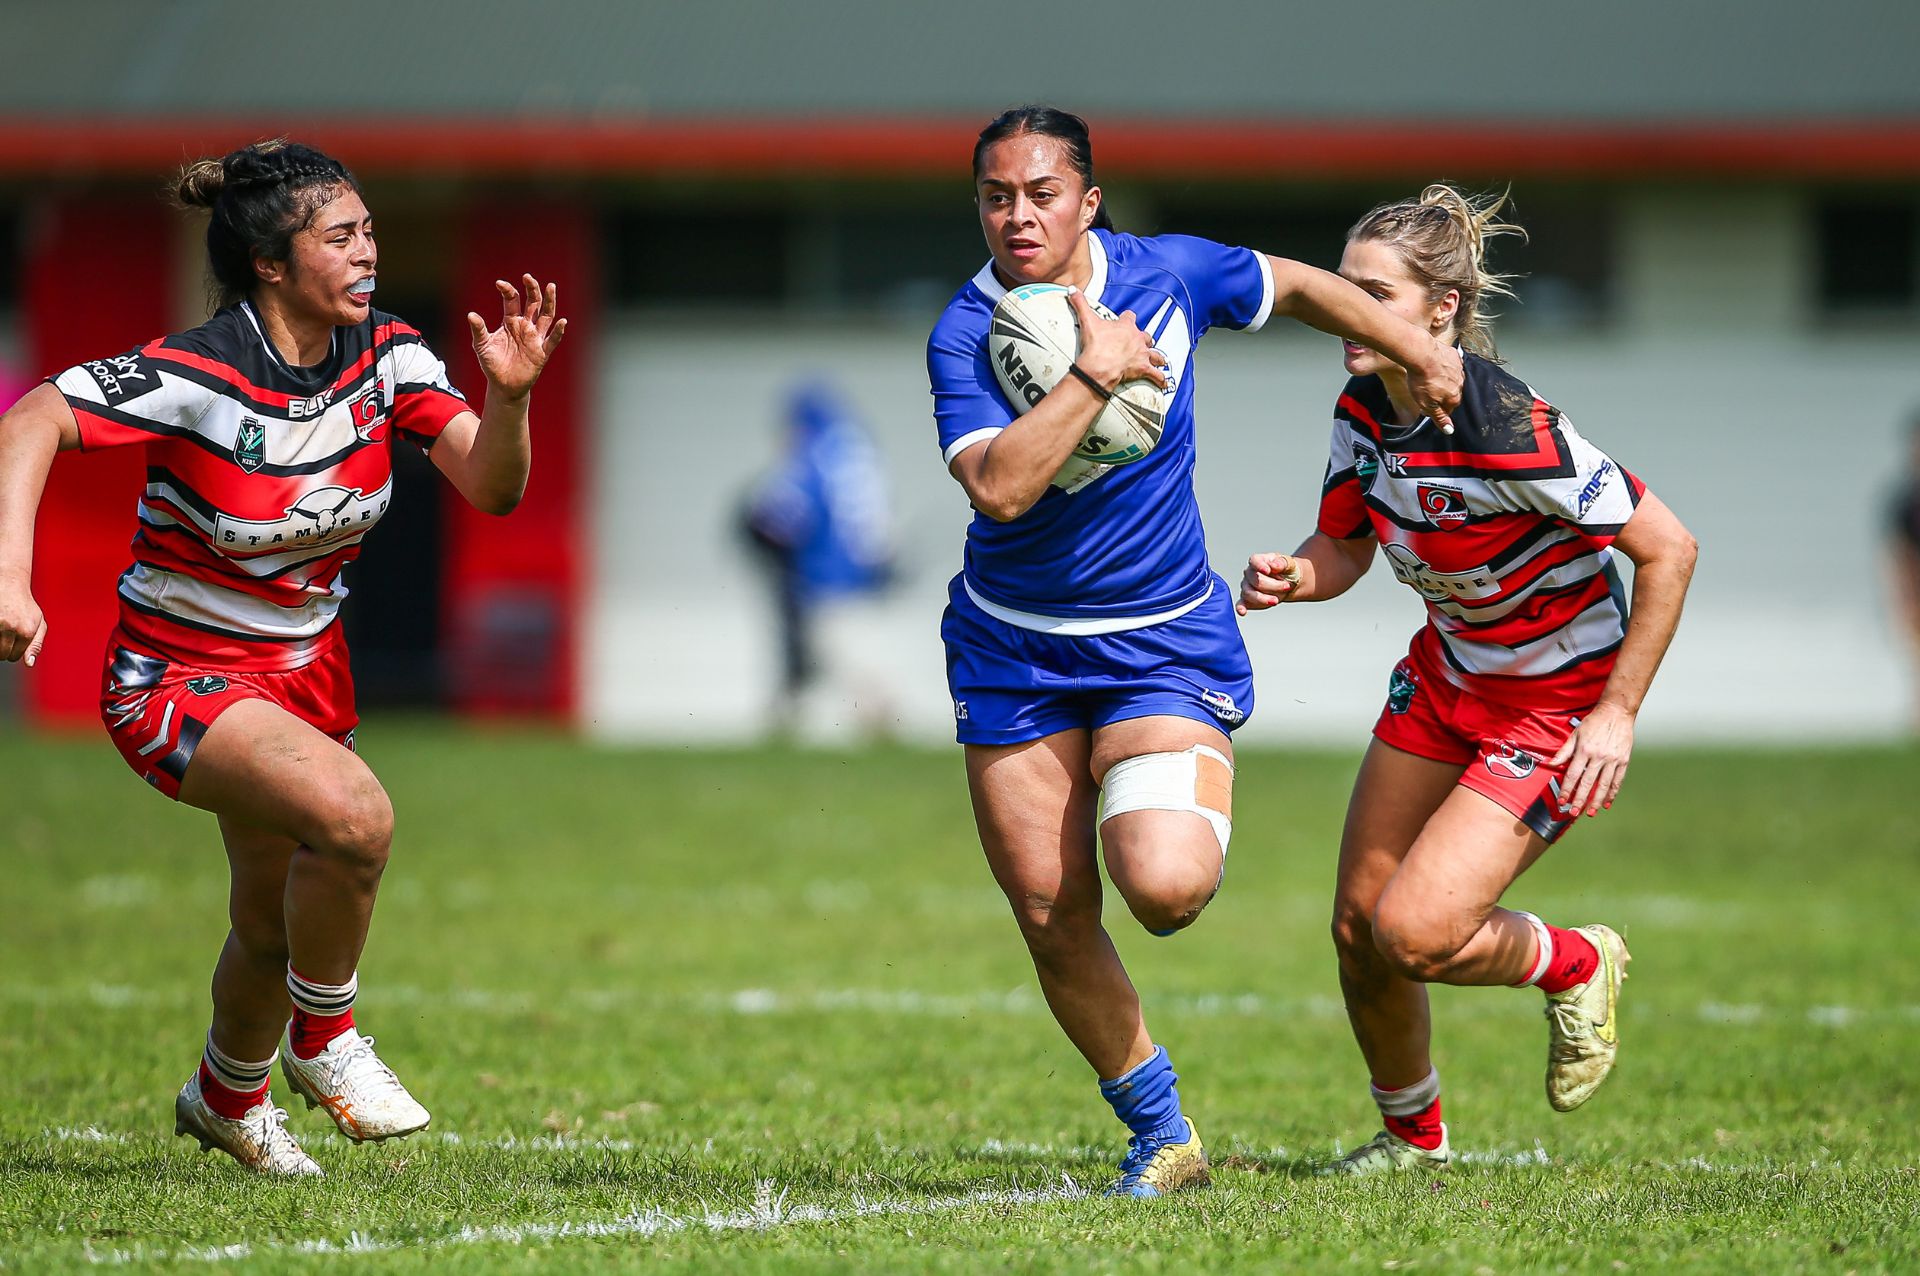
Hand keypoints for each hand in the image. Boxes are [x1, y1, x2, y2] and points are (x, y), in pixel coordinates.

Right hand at [0, 573, 47, 665]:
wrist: (10, 584)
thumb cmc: (25, 606)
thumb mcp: (39, 624)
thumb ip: (36, 645)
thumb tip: (29, 664)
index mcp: (26, 631)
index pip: (15, 657)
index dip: (14, 651)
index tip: (14, 640)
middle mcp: (10, 627)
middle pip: (1, 654)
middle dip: (3, 649)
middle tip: (6, 635)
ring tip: (2, 630)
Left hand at [467, 274, 567, 400]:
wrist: (503, 386)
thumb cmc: (492, 364)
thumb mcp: (481, 346)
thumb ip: (478, 330)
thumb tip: (471, 314)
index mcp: (510, 321)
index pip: (512, 300)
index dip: (508, 290)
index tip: (499, 284)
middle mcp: (525, 326)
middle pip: (533, 303)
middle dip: (532, 289)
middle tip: (528, 277)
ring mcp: (535, 338)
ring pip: (546, 316)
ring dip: (549, 302)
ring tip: (550, 286)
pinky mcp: (542, 353)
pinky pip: (552, 340)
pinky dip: (558, 332)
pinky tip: (562, 322)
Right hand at [1067, 290, 1167, 391]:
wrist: (1100, 365)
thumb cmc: (1096, 344)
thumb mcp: (1087, 320)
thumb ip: (1081, 304)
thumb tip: (1072, 290)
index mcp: (1126, 326)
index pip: (1130, 317)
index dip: (1127, 319)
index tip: (1126, 319)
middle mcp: (1137, 339)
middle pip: (1146, 337)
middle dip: (1144, 340)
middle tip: (1142, 343)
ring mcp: (1142, 354)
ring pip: (1155, 355)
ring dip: (1157, 358)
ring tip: (1159, 361)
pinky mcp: (1143, 369)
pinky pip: (1156, 374)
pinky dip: (1160, 379)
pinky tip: (1163, 383)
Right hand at [1237, 552, 1303, 613]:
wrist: (1289, 583)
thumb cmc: (1287, 571)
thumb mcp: (1289, 564)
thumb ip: (1283, 563)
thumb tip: (1274, 565)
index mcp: (1258, 561)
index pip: (1254, 561)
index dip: (1259, 566)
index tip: (1267, 571)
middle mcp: (1249, 573)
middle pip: (1256, 581)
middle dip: (1273, 586)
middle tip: (1287, 586)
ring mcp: (1247, 587)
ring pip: (1249, 593)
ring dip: (1263, 599)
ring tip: (1276, 600)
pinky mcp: (1247, 600)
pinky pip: (1241, 604)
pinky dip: (1240, 608)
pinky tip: (1243, 612)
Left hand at [1406, 340, 1462, 433]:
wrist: (1422, 354)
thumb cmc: (1422, 380)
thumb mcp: (1427, 405)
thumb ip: (1439, 417)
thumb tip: (1449, 430)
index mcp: (1454, 397)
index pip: (1449, 408)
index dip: (1437, 408)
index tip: (1427, 404)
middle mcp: (1461, 383)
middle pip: (1451, 393)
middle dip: (1441, 393)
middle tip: (1426, 389)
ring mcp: (1459, 368)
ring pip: (1452, 378)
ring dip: (1443, 379)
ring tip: (1429, 376)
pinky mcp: (1454, 356)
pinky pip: (1451, 364)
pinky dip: (1444, 365)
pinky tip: (1433, 364)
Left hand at [1548, 702, 1633, 817]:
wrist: (1616, 712)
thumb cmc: (1593, 723)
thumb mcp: (1575, 734)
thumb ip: (1564, 751)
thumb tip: (1551, 764)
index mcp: (1584, 750)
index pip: (1573, 775)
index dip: (1566, 790)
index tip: (1562, 801)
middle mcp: (1599, 757)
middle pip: (1587, 783)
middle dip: (1579, 800)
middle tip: (1573, 812)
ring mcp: (1613, 760)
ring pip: (1603, 785)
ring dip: (1596, 801)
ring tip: (1589, 813)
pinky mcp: (1624, 761)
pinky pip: (1618, 781)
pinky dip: (1612, 793)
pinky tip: (1607, 804)